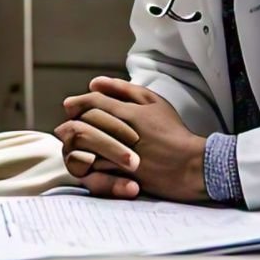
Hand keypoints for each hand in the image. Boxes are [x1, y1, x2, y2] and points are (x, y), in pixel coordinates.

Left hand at [55, 77, 206, 201]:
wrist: (193, 165)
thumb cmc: (174, 132)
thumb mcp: (154, 102)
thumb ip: (124, 90)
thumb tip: (94, 82)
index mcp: (130, 113)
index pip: (93, 102)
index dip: (78, 103)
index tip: (70, 106)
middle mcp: (124, 133)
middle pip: (86, 124)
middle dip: (71, 124)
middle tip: (65, 127)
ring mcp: (123, 156)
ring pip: (86, 148)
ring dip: (74, 145)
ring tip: (70, 145)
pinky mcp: (124, 176)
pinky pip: (95, 170)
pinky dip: (85, 165)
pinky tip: (82, 162)